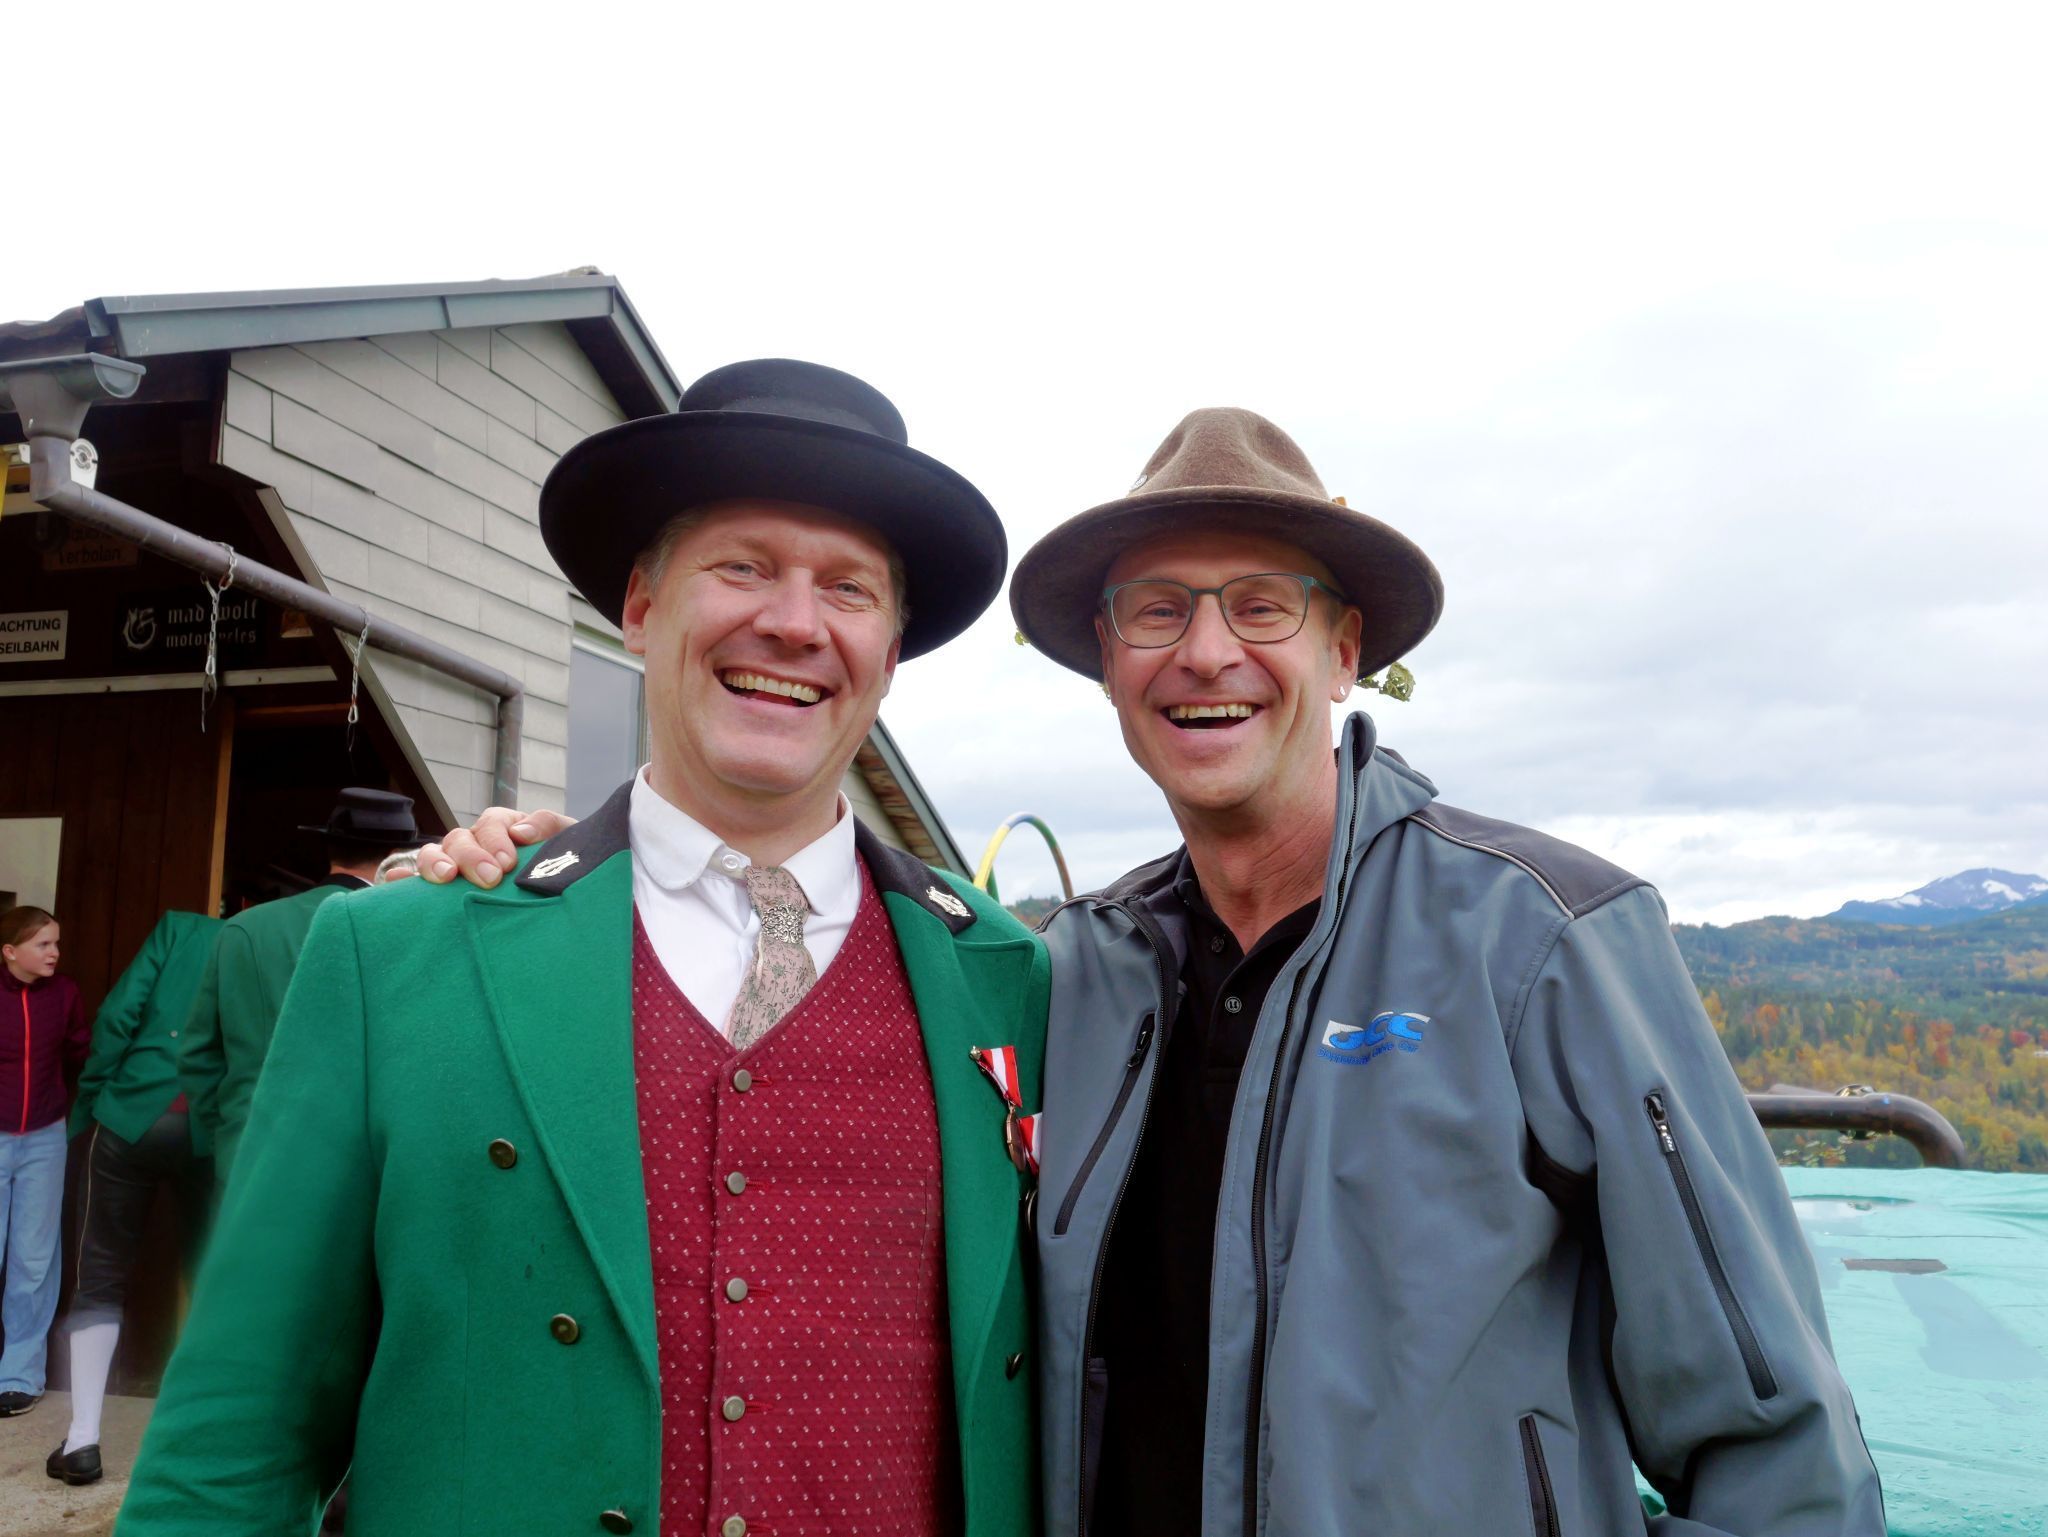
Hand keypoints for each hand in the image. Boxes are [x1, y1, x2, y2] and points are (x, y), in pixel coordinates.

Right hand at [417, 808, 575, 886]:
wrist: (565, 890)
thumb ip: (549, 828)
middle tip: (489, 878)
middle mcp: (476, 842)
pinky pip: (417, 880)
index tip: (507, 863)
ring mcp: (456, 864)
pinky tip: (395, 882)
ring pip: (435, 854)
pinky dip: (404, 879)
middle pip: (461, 839)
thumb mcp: (566, 841)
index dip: (496, 840)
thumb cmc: (564, 864)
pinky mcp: (442, 889)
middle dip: (471, 857)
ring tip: (444, 878)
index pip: (492, 824)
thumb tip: (520, 832)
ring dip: (435, 863)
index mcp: (504, 827)